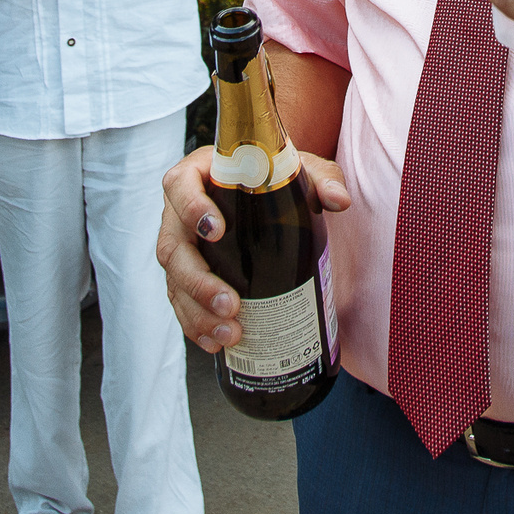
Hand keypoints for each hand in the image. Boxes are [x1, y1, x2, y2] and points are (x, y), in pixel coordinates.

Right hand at [158, 145, 351, 352]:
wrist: (272, 195)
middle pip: (173, 247)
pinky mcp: (186, 274)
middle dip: (198, 282)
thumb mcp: (302, 171)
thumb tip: (340, 201)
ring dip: (198, 312)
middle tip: (230, 304)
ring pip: (175, 281)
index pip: (180, 184)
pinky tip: (215, 341)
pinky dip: (196, 324)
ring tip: (231, 332)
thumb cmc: (278, 178)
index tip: (217, 230)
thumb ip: (323, 179)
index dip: (191, 207)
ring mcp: (183, 246)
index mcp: (200, 174)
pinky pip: (181, 302)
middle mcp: (181, 212)